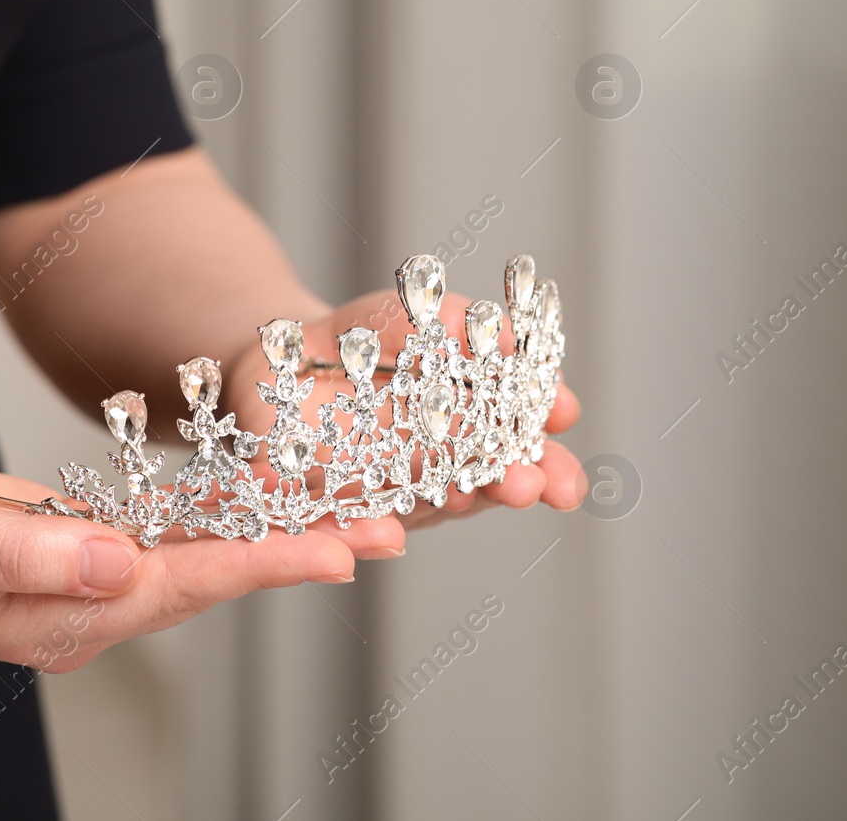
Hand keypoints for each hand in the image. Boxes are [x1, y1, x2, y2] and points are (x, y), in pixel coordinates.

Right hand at [0, 441, 403, 671]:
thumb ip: (23, 549)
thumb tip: (117, 562)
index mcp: (48, 612)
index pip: (177, 585)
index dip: (261, 564)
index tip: (336, 550)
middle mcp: (78, 612)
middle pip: (208, 582)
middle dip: (297, 555)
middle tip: (384, 528)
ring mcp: (80, 591)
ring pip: (198, 566)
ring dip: (275, 542)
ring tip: (353, 517)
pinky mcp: (77, 562)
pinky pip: (168, 547)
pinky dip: (225, 528)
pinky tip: (269, 509)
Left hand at [221, 285, 582, 533]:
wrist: (282, 356)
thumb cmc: (362, 339)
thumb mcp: (413, 314)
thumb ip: (457, 322)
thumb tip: (514, 336)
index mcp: (470, 438)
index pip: (520, 456)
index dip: (548, 455)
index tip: (565, 439)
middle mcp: (438, 475)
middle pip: (484, 490)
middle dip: (511, 485)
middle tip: (531, 483)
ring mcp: (387, 495)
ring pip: (425, 509)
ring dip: (452, 505)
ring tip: (471, 498)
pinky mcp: (327, 505)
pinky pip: (347, 522)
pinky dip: (364, 531)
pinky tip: (387, 532)